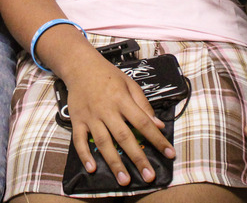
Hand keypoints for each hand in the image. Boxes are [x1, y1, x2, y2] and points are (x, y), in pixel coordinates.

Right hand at [62, 55, 174, 187]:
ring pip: (103, 142)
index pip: (143, 122)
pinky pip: (79, 140)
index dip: (157, 139)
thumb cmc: (108, 76)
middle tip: (148, 176)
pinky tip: (92, 168)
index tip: (169, 153)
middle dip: (137, 158)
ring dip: (114, 162)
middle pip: (124, 136)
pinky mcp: (77, 120)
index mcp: (122, 99)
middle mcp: (107, 109)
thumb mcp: (130, 84)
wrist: (80, 66)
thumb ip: (144, 105)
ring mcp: (91, 116)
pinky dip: (84, 155)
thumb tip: (158, 125)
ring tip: (124, 179)